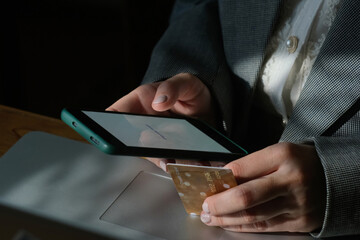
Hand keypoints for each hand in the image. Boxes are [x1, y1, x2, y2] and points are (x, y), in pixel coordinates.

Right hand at [107, 73, 222, 170]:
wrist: (208, 105)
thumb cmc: (190, 90)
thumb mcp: (185, 82)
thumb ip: (172, 87)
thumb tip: (159, 101)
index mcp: (140, 101)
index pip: (116, 113)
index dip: (107, 126)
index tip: (113, 137)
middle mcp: (144, 122)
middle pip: (132, 141)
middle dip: (145, 149)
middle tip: (160, 153)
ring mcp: (157, 138)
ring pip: (153, 154)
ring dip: (167, 160)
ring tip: (184, 161)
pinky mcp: (170, 150)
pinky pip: (169, 161)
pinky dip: (180, 165)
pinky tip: (193, 164)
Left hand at [200, 142, 325, 232]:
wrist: (337, 178)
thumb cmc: (300, 162)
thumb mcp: (278, 153)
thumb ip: (252, 165)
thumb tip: (222, 178)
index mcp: (283, 155)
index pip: (242, 168)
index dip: (221, 178)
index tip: (207, 184)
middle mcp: (290, 180)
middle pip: (246, 196)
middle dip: (219, 204)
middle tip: (204, 207)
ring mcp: (297, 204)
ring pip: (253, 216)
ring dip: (227, 219)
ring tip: (210, 217)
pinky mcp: (300, 222)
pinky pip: (266, 226)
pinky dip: (244, 226)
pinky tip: (230, 224)